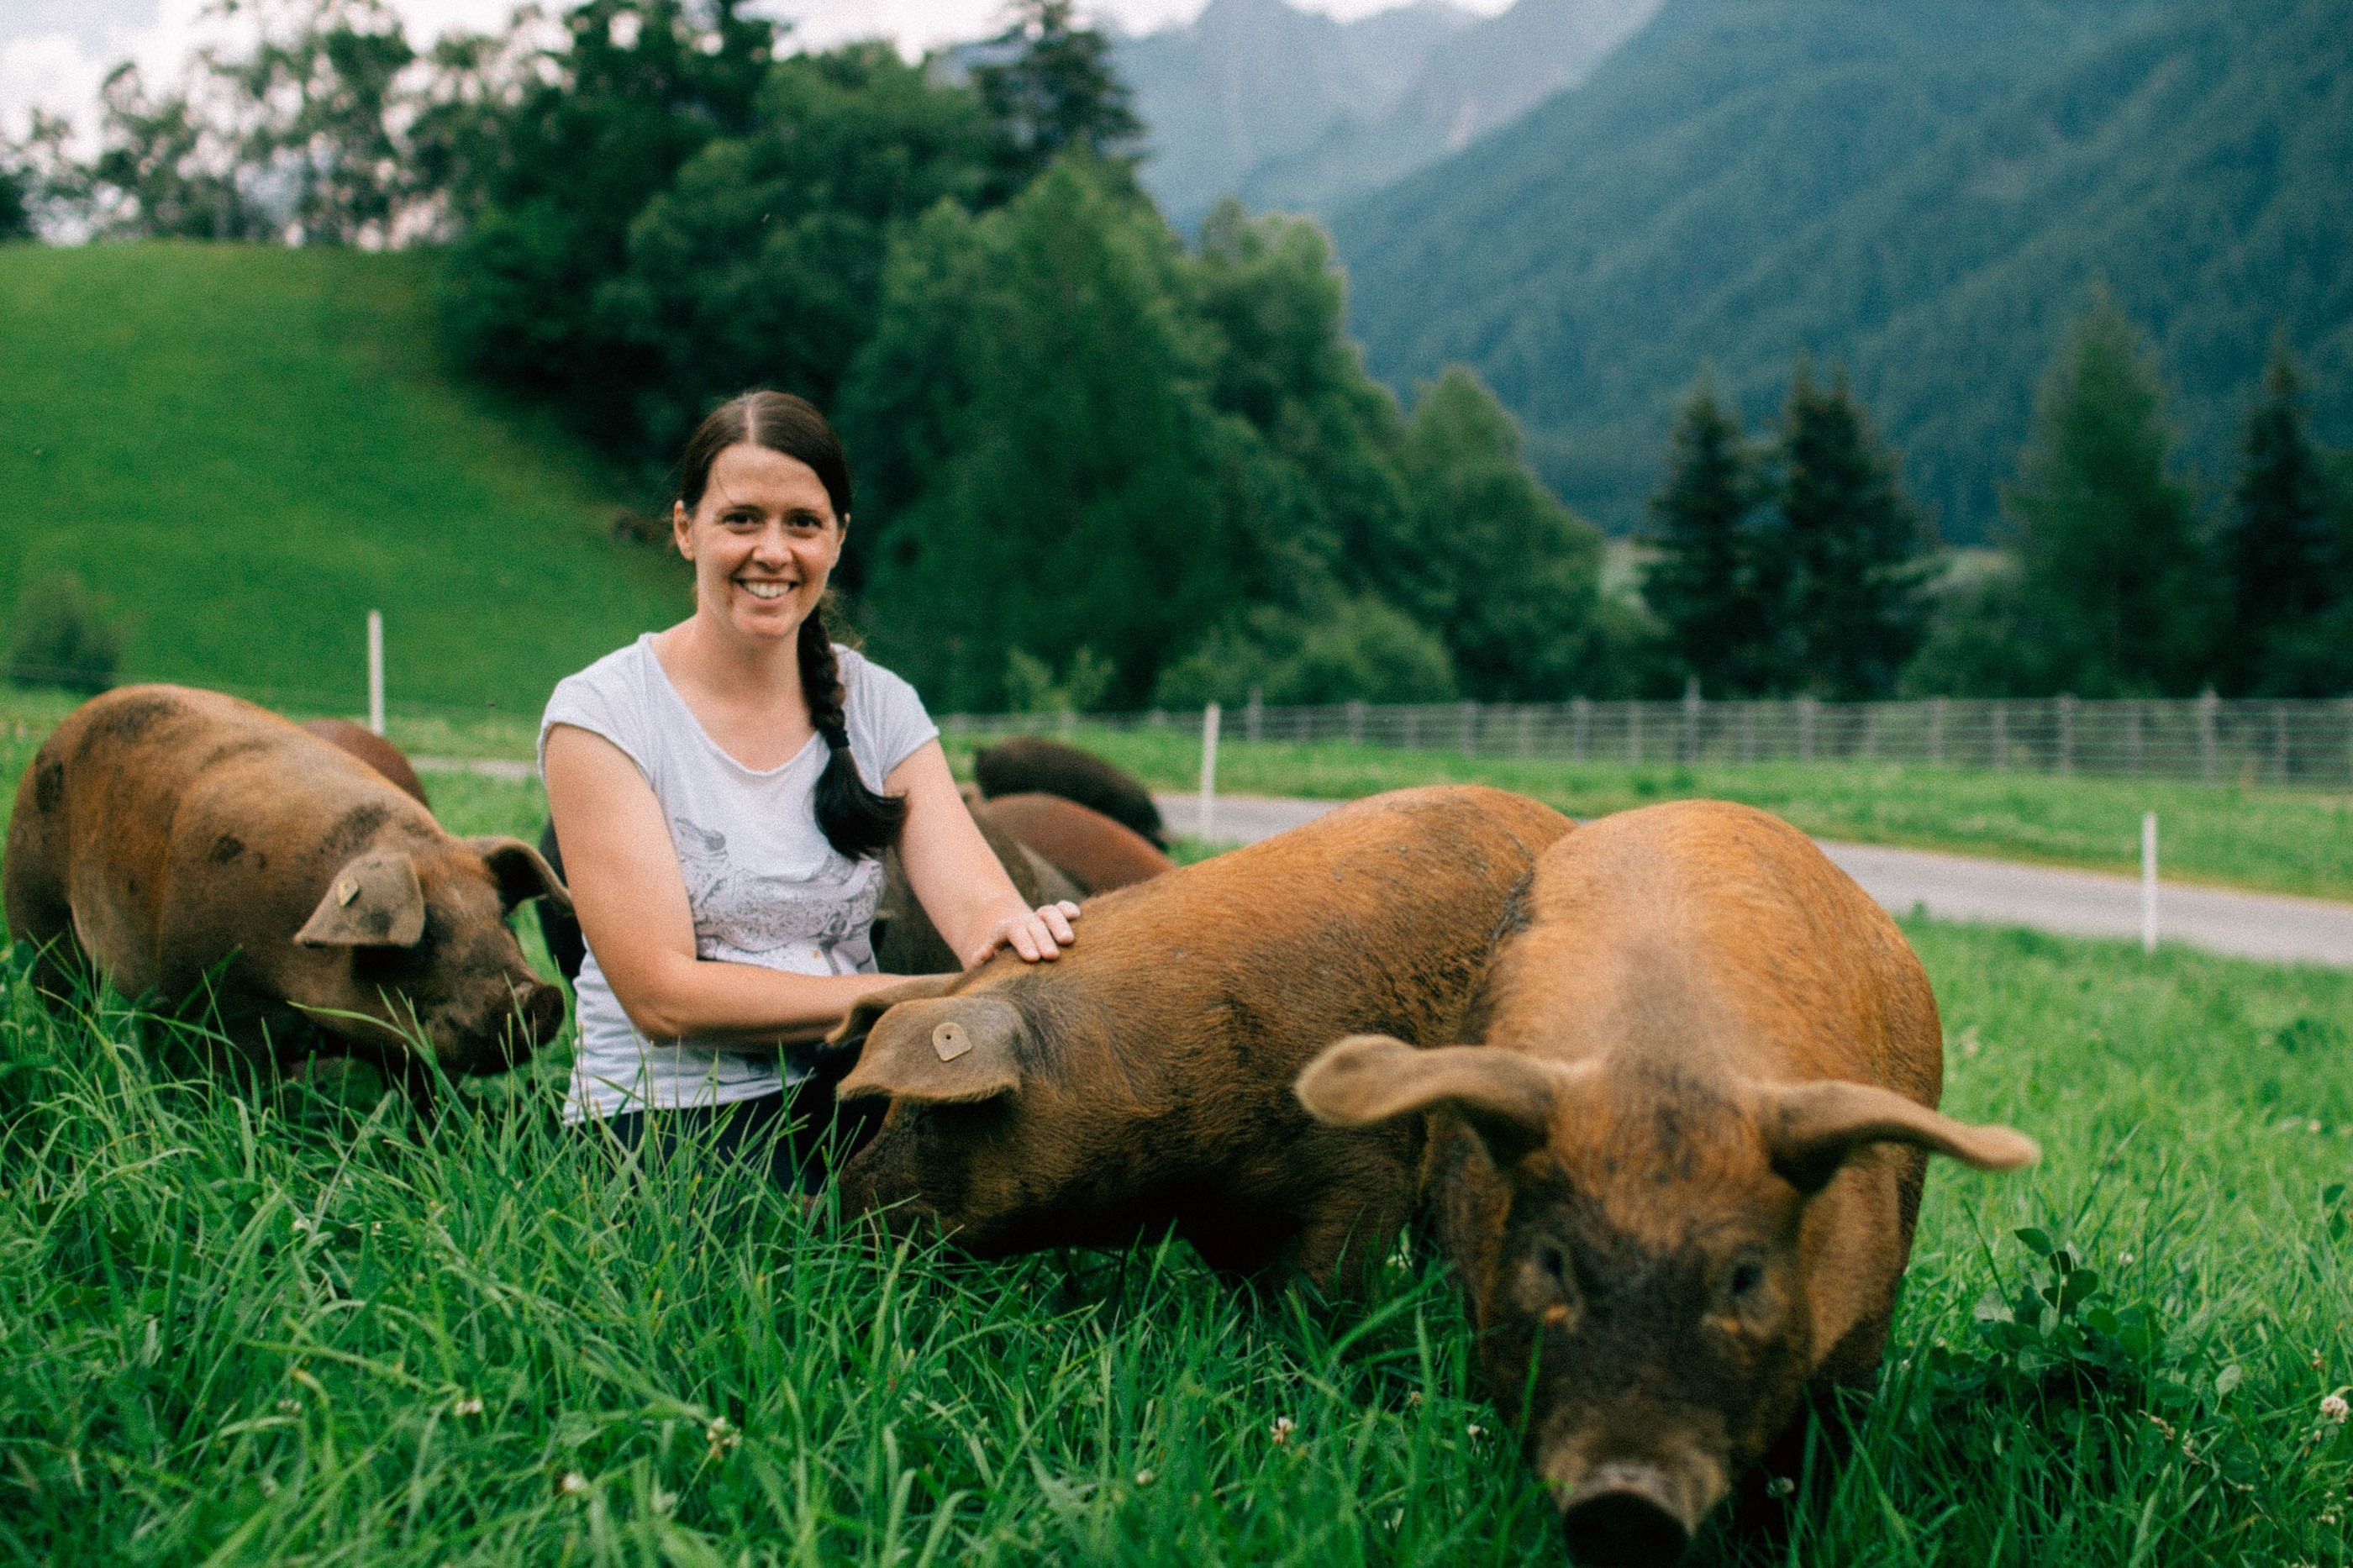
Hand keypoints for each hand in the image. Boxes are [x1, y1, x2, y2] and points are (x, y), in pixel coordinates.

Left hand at [967, 900, 1081, 965]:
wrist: (1011, 948)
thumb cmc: (1000, 963)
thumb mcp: (985, 961)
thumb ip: (981, 958)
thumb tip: (982, 954)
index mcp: (1005, 930)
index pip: (1013, 931)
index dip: (1023, 942)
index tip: (1033, 959)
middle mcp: (1024, 921)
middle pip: (1033, 923)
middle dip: (1043, 938)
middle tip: (1052, 956)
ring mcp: (1040, 918)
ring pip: (1049, 912)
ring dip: (1059, 924)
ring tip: (1068, 941)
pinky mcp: (1055, 918)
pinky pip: (1062, 908)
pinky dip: (1069, 909)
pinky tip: (1078, 917)